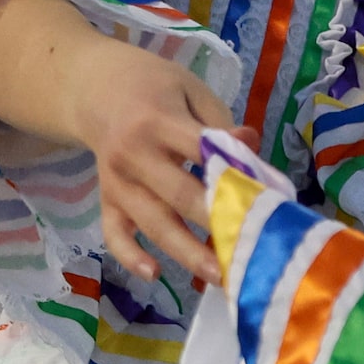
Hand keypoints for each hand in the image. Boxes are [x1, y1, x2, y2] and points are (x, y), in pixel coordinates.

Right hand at [60, 35, 234, 284]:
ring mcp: (116, 182)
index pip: (202, 152)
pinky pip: (114, 234)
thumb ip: (219, 122)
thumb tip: (250, 147)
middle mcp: (133, 155)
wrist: (94, 90)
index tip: (269, 196)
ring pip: (153, 223)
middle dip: (218, 222)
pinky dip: (130, 256)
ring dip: (187, 252)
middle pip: (179, 196)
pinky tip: (153, 274)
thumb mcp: (189, 90)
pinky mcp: (107, 201)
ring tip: (220, 275)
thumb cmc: (154, 88)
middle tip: (253, 247)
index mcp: (157, 121)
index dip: (235, 174)